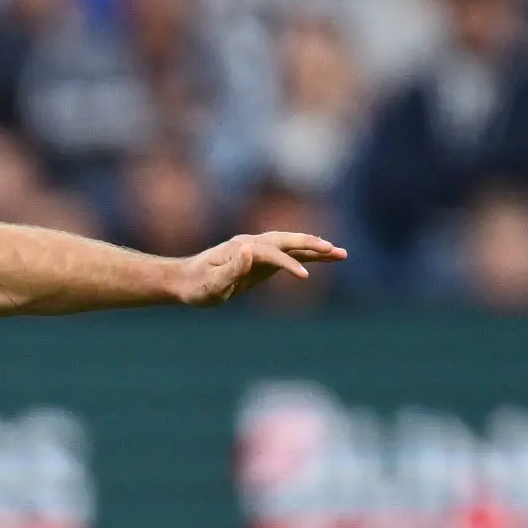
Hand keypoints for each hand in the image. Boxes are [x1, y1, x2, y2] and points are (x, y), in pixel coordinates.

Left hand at [174, 232, 346, 305]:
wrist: (185, 280)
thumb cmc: (196, 286)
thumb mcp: (210, 284)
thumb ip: (230, 269)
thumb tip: (249, 249)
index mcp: (241, 248)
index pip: (271, 253)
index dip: (287, 264)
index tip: (304, 277)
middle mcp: (252, 244)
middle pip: (287, 241)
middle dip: (311, 245)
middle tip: (335, 250)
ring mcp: (258, 250)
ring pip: (291, 246)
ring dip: (315, 248)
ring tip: (341, 254)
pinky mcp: (262, 260)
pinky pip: (289, 255)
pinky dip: (307, 256)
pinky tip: (325, 258)